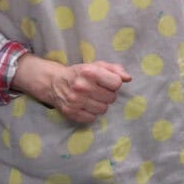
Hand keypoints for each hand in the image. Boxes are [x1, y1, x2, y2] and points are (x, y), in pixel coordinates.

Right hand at [15, 57, 130, 123]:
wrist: (54, 82)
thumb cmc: (80, 73)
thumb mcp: (97, 66)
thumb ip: (115, 69)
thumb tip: (128, 78)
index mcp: (90, 72)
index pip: (117, 83)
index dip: (114, 83)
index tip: (107, 82)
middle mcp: (82, 87)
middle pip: (111, 98)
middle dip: (108, 94)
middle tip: (98, 91)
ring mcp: (75, 101)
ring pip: (103, 109)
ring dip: (100, 104)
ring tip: (92, 98)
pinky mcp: (71, 112)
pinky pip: (92, 118)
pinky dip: (91, 113)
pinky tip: (85, 105)